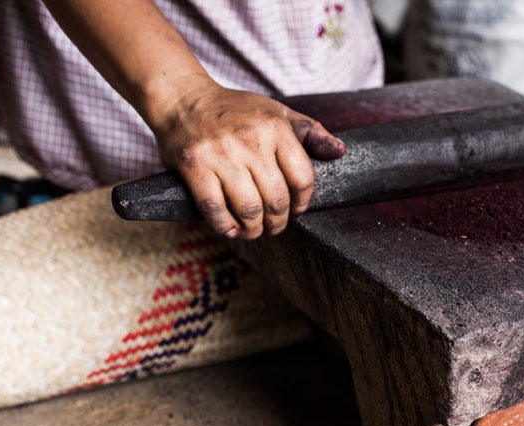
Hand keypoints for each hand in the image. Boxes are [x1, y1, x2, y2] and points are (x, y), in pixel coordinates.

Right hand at [147, 77, 344, 237]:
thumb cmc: (234, 110)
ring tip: (255, 230)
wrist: (183, 98)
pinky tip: (232, 229)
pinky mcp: (194, 166)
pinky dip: (226, 226)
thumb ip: (310, 132)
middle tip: (275, 226)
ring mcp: (221, 155)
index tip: (297, 211)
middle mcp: (250, 141)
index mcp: (275, 127)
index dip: (303, 202)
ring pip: (249, 209)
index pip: (303, 178)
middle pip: (276, 200)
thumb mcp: (277, 112)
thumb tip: (340, 152)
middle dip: (279, 222)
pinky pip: (214, 209)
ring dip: (255, 230)